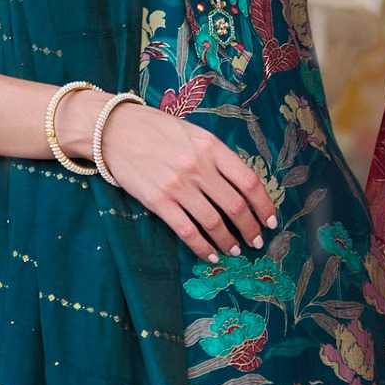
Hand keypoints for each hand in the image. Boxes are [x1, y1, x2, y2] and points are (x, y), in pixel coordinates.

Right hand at [58, 89, 276, 260]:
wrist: (114, 130)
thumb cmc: (157, 129)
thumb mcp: (194, 133)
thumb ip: (216, 156)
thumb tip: (240, 185)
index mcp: (212, 147)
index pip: (249, 181)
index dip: (264, 205)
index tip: (271, 220)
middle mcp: (198, 167)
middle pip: (235, 206)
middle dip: (250, 228)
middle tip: (256, 241)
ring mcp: (178, 185)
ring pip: (213, 222)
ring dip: (228, 240)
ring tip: (234, 250)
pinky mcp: (158, 201)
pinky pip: (187, 230)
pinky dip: (202, 246)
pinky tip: (210, 254)